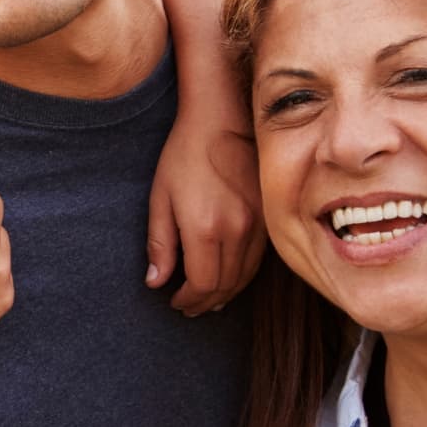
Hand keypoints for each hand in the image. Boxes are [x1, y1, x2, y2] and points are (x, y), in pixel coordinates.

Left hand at [146, 116, 261, 315]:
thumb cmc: (184, 156)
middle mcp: (237, 230)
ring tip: (207, 299)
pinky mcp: (270, 214)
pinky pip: (259, 258)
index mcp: (205, 228)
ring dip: (226, 293)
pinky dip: (243, 275)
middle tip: (188, 307)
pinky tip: (229, 278)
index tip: (175, 302)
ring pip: (245, 276)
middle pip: (225, 285)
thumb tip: (156, 283)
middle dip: (205, 302)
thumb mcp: (160, 199)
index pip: (202, 284)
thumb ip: (160, 244)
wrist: (222, 118)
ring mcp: (258, 222)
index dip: (188, 300)